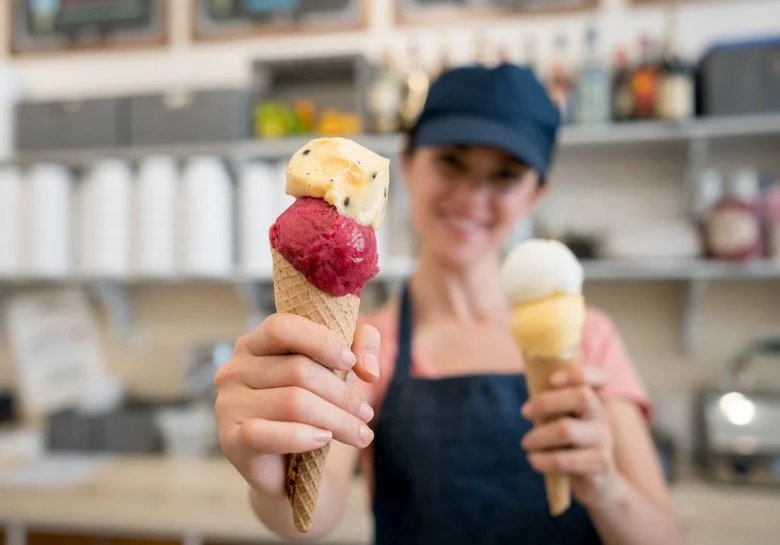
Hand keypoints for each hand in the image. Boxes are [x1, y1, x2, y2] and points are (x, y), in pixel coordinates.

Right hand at [214, 313, 380, 498]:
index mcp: (254, 344)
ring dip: (336, 420)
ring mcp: (228, 405)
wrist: (291, 469)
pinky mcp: (231, 441)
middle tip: (366, 413)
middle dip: (342, 394)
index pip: (282, 327)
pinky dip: (303, 437)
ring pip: (293, 402)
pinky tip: (324, 440)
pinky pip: (268, 434)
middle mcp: (234, 370)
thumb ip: (363, 344)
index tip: (350, 362)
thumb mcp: (342, 366)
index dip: (321, 341)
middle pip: (298, 370)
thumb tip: (368, 369)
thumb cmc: (315, 407)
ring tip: (361, 433)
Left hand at [520, 366, 620, 508]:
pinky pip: (565, 459)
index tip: (552, 380)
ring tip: (526, 443)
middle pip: (581, 396)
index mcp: (594, 401)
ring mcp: (605, 441)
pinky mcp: (600, 465)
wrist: (600, 483)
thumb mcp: (565, 421)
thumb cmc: (572, 445)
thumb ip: (552, 406)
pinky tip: (534, 460)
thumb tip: (526, 399)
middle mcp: (603, 417)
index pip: (599, 377)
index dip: (577, 373)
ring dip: (538, 436)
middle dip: (546, 402)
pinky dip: (543, 459)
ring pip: (567, 429)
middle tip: (524, 412)